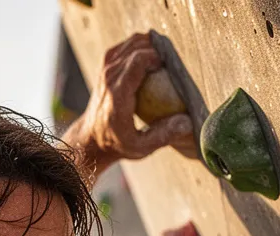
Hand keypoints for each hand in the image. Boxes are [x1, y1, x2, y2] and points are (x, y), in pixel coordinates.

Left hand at [66, 32, 193, 176]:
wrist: (92, 137)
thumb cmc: (119, 143)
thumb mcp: (141, 147)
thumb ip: (163, 135)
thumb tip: (187, 122)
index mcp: (118, 94)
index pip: (137, 62)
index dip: (157, 56)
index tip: (171, 65)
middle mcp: (109, 77)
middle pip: (136, 48)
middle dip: (157, 48)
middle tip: (173, 61)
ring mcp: (105, 69)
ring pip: (130, 42)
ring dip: (150, 44)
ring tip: (165, 56)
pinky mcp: (106, 65)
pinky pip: (125, 46)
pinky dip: (140, 45)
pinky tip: (151, 54)